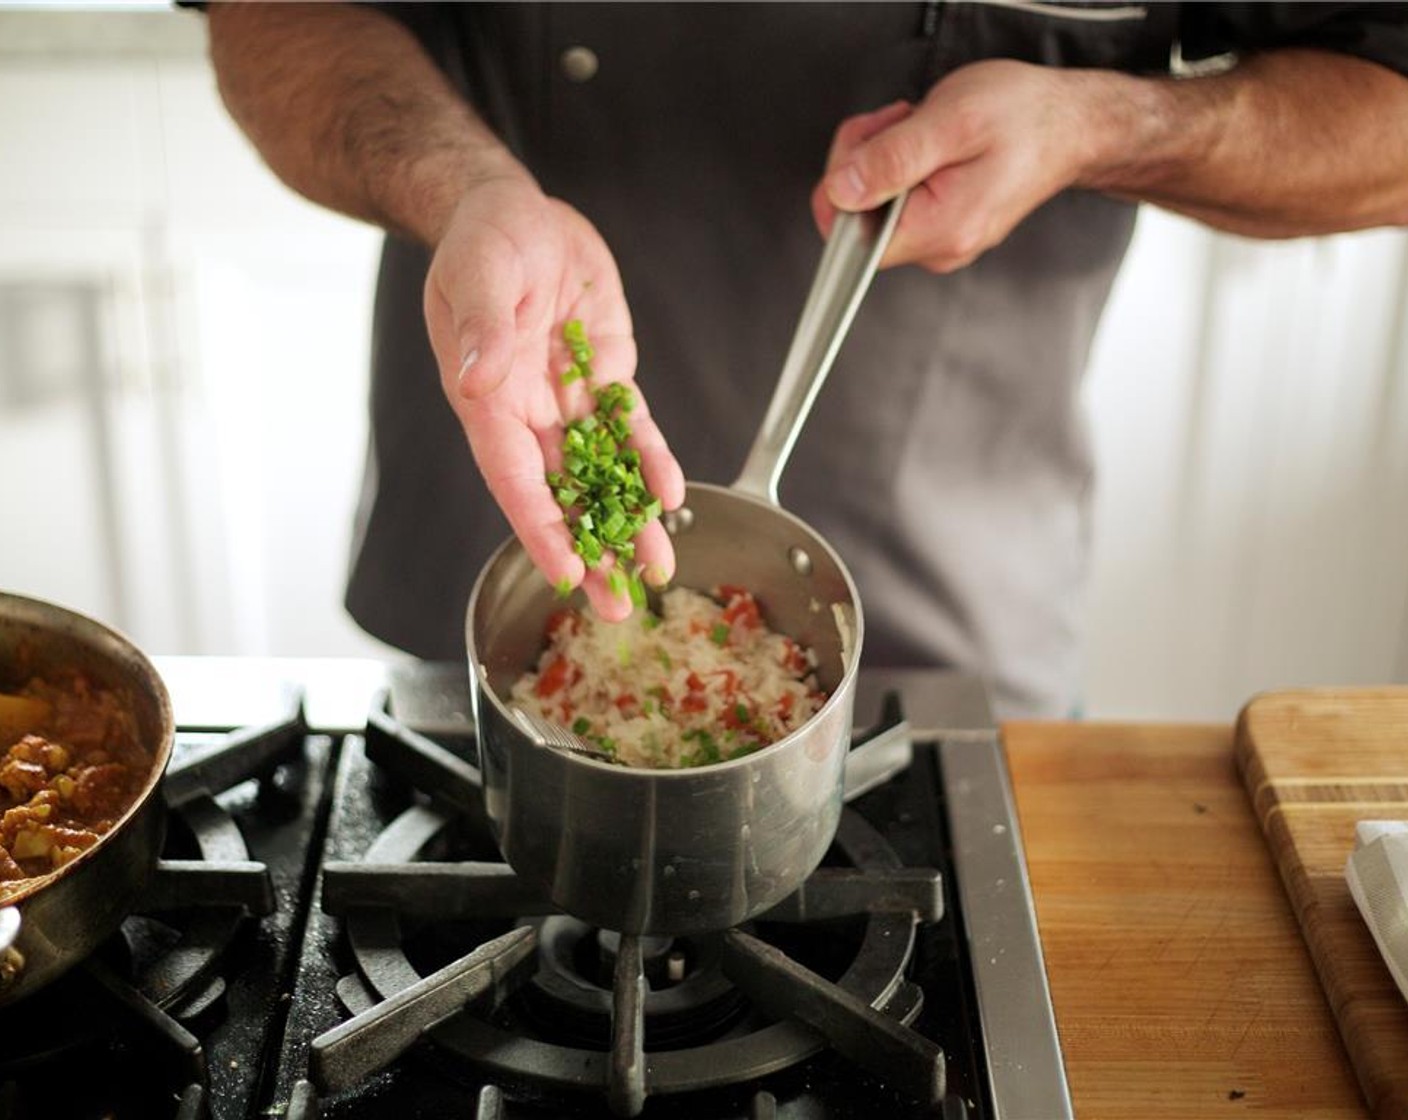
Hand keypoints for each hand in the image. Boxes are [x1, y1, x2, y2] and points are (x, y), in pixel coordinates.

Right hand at [423, 175, 685, 619]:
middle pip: (559, 495)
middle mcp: (525, 411)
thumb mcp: (478, 270)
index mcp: (485, 397)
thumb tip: (477, 378)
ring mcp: (566, 399)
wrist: (513, 211)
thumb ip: (481, 325)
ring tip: (657, 570)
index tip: (565, 572)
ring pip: (601, 475)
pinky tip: (669, 496)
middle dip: (590, 551)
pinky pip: (630, 429)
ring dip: (627, 523)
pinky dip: (650, 462)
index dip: (540, 527)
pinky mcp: (604, 378)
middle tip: (617, 606)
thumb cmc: (482, 238)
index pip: (512, 477)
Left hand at [811, 60, 1115, 271]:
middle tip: (898, 122)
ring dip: (881, 158)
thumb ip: (890, 159)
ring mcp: (941, 240)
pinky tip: (926, 144)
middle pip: (858, 221)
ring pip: (875, 208)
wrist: (1072, 125)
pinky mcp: (943, 226)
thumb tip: (841, 192)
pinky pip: (897, 203)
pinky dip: (899, 166)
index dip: (841, 190)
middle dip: (862, 162)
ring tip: (918, 127)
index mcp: (938, 231)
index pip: (850, 240)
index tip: (868, 147)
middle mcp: (938, 248)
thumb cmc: (1024, 117)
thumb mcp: (950, 122)